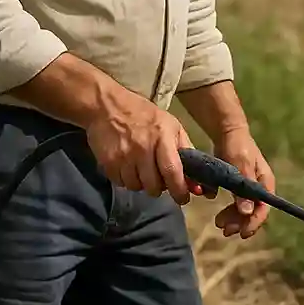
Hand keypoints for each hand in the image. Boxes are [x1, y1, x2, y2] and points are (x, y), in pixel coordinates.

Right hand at [85, 90, 205, 205]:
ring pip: (137, 187)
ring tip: (142, 170)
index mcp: (163, 137)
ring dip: (142, 184)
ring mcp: (124, 156)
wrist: (106, 106)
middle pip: (154, 185)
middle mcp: (143, 148)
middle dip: (159, 188)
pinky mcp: (108, 162)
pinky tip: (128, 167)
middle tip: (159, 179)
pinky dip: (126, 180)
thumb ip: (186, 152)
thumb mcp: (172, 126)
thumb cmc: (144, 115)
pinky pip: (121, 183)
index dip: (179, 190)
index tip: (183, 199)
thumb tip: (197, 181)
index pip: (172, 171)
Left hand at [212, 129, 273, 238]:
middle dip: (240, 223)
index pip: (264, 208)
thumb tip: (247, 212)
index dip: (254, 223)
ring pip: (244, 210)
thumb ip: (243, 188)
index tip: (242, 233)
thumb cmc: (236, 145)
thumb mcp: (240, 165)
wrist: (227, 132)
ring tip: (219, 223)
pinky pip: (236, 204)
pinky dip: (229, 212)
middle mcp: (260, 188)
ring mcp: (249, 188)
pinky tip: (219, 214)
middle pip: (253, 212)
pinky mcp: (238, 187)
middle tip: (224, 229)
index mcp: (265, 183)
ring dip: (233, 219)